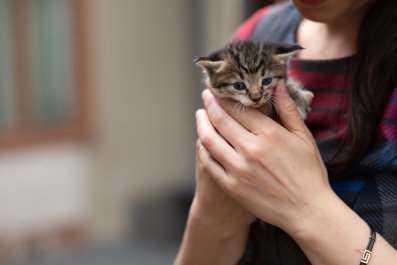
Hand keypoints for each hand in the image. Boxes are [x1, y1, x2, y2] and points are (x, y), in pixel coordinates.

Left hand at [196, 80, 330, 233]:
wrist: (307, 211)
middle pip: (221, 120)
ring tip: (200, 114)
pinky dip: (203, 148)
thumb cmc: (309, 173)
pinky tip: (203, 141)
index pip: (239, 108)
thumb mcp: (304, 137)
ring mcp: (239, 169)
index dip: (225, 95)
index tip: (218, 87)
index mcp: (270, 135)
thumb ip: (288, 108)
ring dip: (201, 123)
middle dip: (210, 103)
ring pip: (209, 139)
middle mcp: (251, 150)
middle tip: (206, 94)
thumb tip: (279, 83)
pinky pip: (209, 162)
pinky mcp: (231, 186)